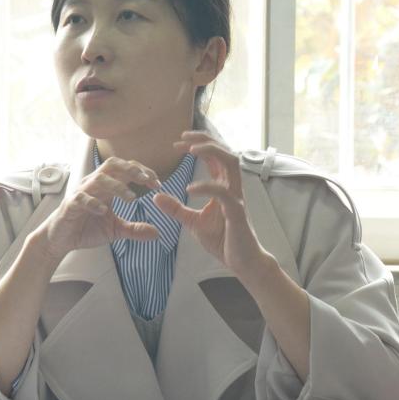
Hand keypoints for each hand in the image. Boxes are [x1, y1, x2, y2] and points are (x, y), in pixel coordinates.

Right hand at [38, 157, 161, 259]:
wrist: (61, 239)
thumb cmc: (86, 228)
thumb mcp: (115, 230)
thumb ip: (134, 229)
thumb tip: (157, 233)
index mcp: (106, 186)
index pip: (125, 169)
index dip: (142, 172)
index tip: (157, 183)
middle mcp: (94, 184)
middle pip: (112, 165)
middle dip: (131, 169)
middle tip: (146, 180)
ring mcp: (82, 192)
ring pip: (100, 178)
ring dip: (117, 186)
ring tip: (132, 199)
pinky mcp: (70, 204)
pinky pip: (81, 197)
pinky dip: (94, 202)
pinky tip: (104, 210)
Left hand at [153, 131, 266, 275]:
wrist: (242, 262)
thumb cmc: (222, 240)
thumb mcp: (192, 222)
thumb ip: (176, 208)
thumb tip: (156, 197)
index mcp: (223, 186)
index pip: (213, 156)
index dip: (197, 144)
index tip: (177, 143)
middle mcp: (232, 187)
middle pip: (224, 151)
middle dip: (205, 139)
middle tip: (183, 137)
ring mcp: (236, 197)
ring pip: (231, 162)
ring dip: (211, 151)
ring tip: (191, 149)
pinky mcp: (236, 212)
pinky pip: (223, 192)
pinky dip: (206, 186)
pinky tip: (188, 189)